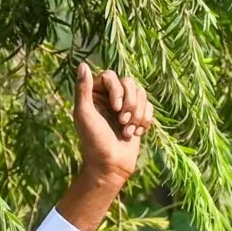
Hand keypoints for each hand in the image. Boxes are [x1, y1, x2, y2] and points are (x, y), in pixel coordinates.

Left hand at [72, 62, 151, 187]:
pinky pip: (149, 106)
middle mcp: (110, 98)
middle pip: (129, 82)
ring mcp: (125, 107)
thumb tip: (82, 64)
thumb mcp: (84, 114)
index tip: (115, 108)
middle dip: (130, 102)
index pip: (111, 76)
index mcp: (94, 95)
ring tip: (128, 131)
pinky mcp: (137, 117)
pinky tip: (136, 134)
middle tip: (122, 122)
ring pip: (141, 93)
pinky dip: (145, 120)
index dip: (117, 89)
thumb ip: (82, 89)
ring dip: (137, 113)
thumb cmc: (94, 141)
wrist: (110, 166)